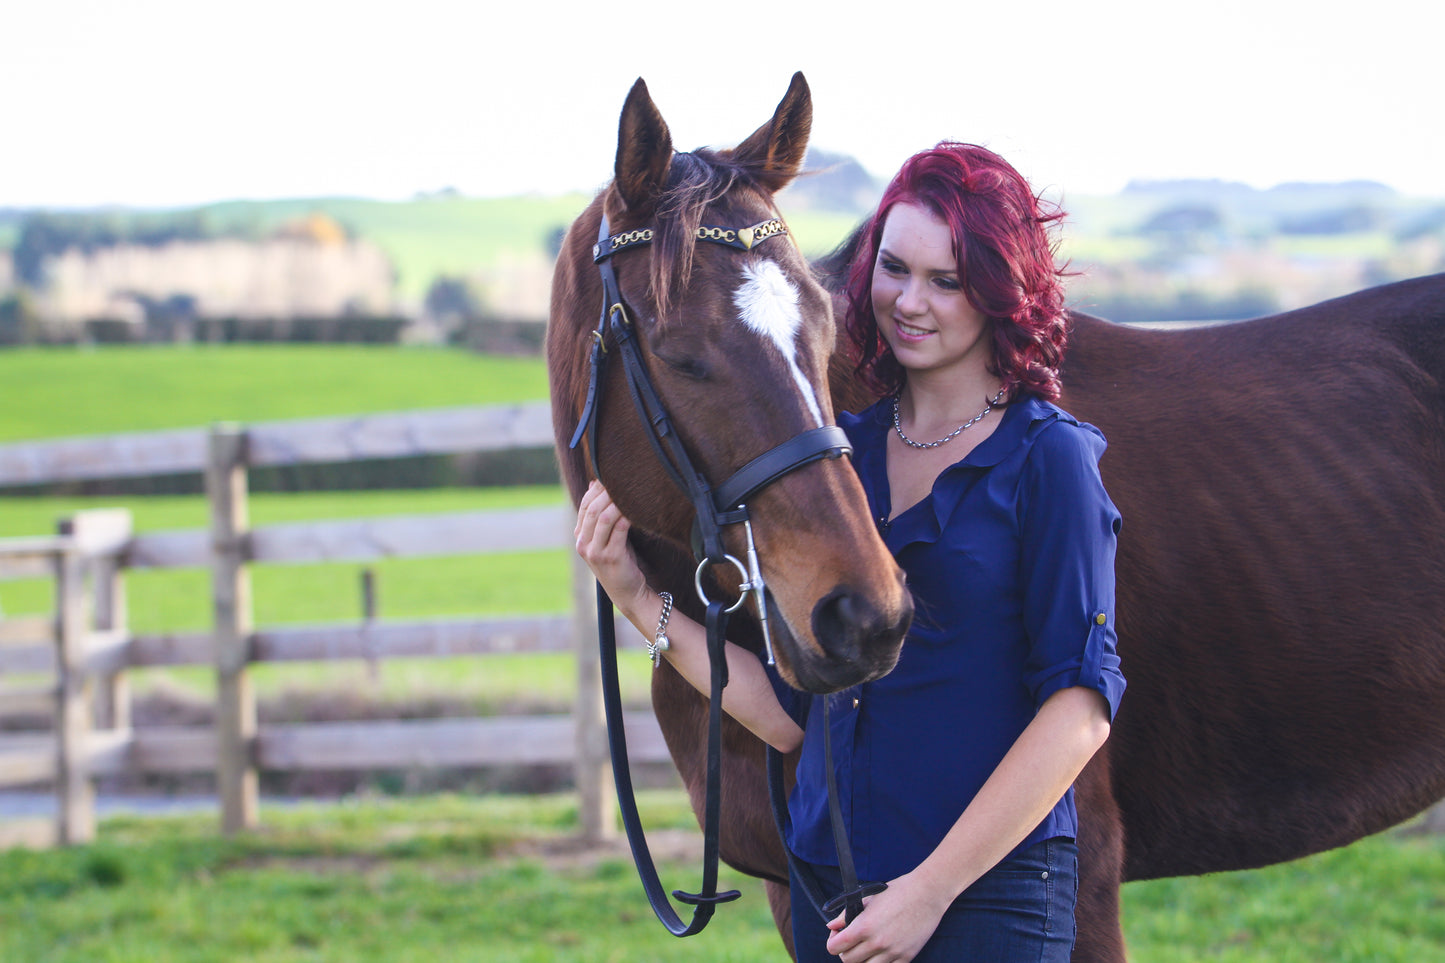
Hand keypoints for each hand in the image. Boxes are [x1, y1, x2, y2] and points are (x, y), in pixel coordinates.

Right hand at [574, 481, 649, 615]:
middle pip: (592, 509)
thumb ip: (601, 515)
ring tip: (630, 491)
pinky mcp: (610, 557)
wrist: (628, 593)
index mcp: (580, 537)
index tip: (611, 477)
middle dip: (607, 492)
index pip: (584, 506)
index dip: (597, 490)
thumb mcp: (608, 538)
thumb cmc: (621, 562)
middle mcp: (583, 544)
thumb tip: (596, 484)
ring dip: (617, 502)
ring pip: (603, 517)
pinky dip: (626, 516)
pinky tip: (636, 508)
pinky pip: (618, 530)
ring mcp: (595, 552)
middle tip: (623, 480)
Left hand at [823, 872, 946, 962]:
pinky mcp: (906, 957)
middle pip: (847, 961)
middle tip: (851, 941)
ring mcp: (892, 953)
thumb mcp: (868, 899)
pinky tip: (882, 950)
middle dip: (845, 951)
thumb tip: (831, 926)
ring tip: (866, 947)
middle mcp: (877, 943)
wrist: (927, 894)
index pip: (835, 948)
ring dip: (862, 960)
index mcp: (864, 926)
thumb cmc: (898, 892)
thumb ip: (846, 914)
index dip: (832, 941)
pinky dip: (881, 962)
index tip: (837, 934)